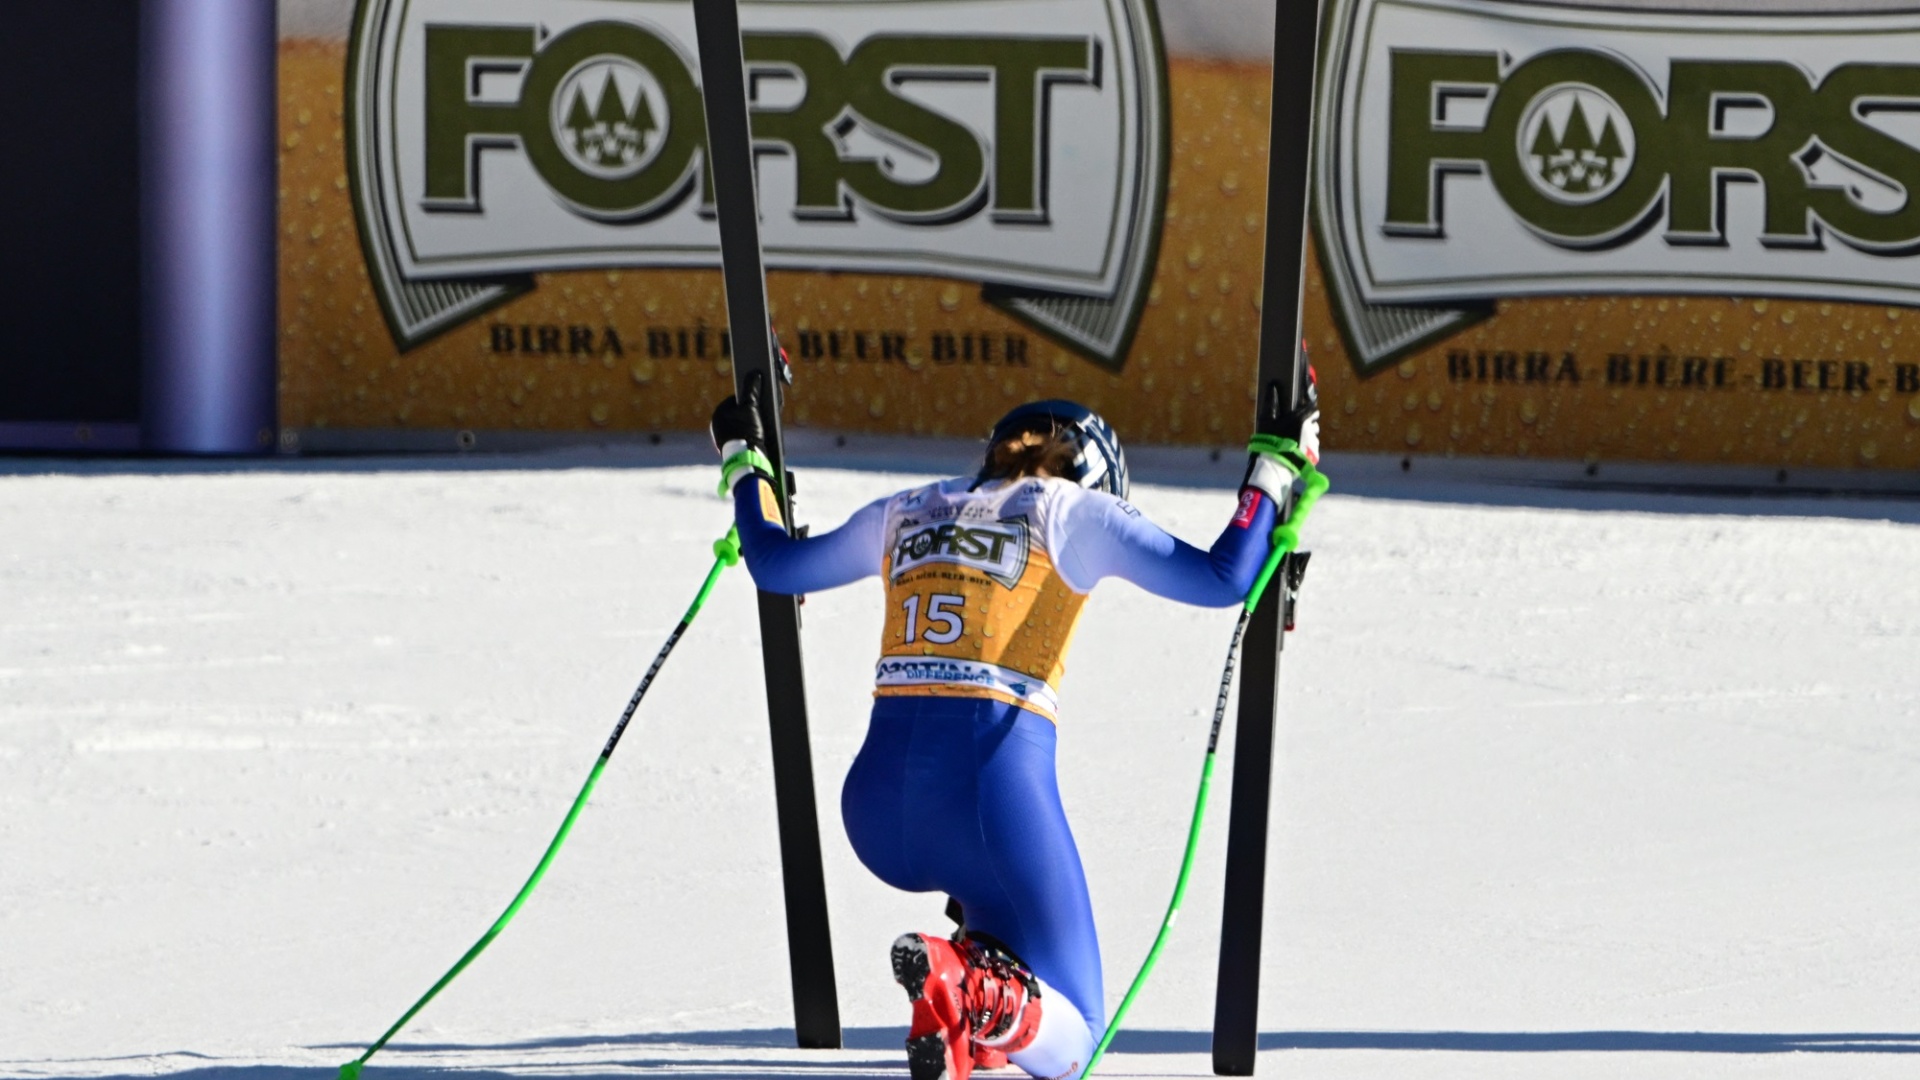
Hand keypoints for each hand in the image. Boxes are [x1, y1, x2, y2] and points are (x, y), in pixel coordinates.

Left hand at [709, 372, 766, 454]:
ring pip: (741, 424)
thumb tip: (755, 373)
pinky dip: (750, 434)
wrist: (746, 459)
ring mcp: (722, 437)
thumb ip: (752, 390)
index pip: (738, 399)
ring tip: (764, 427)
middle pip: (740, 412)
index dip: (752, 398)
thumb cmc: (747, 432)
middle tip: (765, 415)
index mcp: (719, 413)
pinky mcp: (730, 448)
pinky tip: (759, 437)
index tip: (763, 400)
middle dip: (753, 412)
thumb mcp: (752, 408)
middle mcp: (718, 424)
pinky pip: (741, 435)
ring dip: (753, 423)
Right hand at [1243, 362, 1319, 498]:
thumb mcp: (1267, 419)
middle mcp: (1310, 430)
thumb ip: (1271, 402)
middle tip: (1296, 429)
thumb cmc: (1269, 440)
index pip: (1312, 409)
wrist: (1275, 465)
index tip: (1306, 409)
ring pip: (1314, 436)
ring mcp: (1313, 443)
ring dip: (1308, 436)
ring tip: (1296, 442)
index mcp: (1300, 419)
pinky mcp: (1314, 455)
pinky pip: (1313, 448)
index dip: (1310, 408)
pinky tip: (1297, 451)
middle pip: (1313, 423)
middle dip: (1307, 424)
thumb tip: (1272, 386)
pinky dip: (1307, 448)